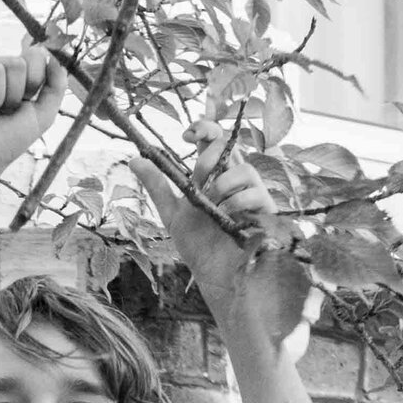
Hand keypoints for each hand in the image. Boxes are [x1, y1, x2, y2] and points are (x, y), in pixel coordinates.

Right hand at [0, 44, 59, 193]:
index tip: (25, 102)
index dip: (34, 81)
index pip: (35, 56)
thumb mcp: (43, 115)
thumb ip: (57, 87)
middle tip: (3, 112)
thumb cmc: (8, 141)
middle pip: (16, 63)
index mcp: (20, 76)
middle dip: (13, 95)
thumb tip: (57, 57)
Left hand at [142, 154, 313, 360]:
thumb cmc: (199, 245)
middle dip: (208, 161)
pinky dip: (235, 204)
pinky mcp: (267, 210)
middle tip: (198, 182)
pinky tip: (227, 218)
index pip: (214, 139)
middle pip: (230, 145)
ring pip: (242, 169)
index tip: (186, 135)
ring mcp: (254, 192)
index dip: (204, 128)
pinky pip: (254, 193)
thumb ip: (158, 185)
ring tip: (212, 209)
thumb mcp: (172, 212)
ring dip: (221, 187)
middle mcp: (237, 178)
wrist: (215, 275)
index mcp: (216, 175)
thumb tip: (135, 158)